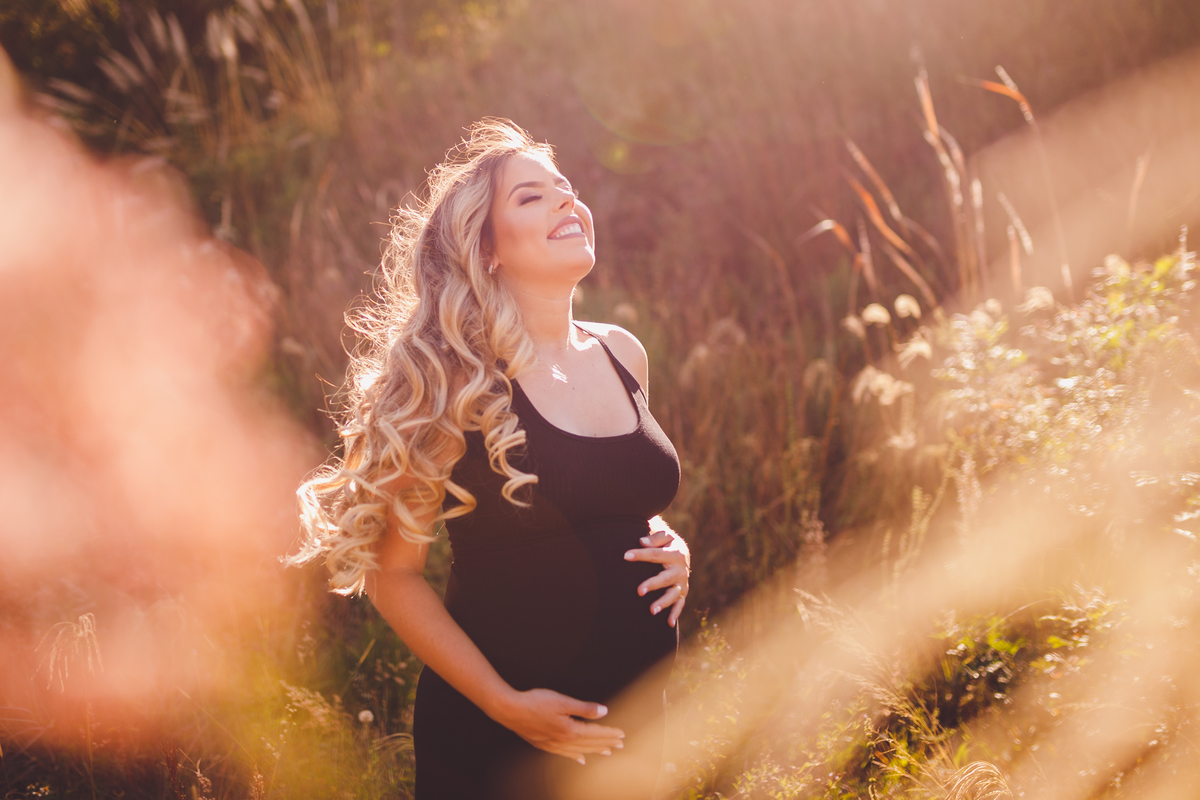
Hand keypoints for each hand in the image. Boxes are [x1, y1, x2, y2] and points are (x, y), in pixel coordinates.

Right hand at [490, 688, 624, 763]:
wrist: (510, 710)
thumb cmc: (535, 702)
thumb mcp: (562, 701)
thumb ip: (584, 708)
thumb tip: (603, 711)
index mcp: (570, 730)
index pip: (596, 733)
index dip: (610, 734)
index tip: (622, 735)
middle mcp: (564, 741)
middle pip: (590, 744)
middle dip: (606, 743)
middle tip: (620, 745)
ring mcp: (554, 745)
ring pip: (580, 751)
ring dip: (594, 751)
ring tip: (606, 752)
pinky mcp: (545, 745)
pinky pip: (566, 754)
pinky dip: (576, 757)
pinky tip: (580, 759)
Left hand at [624, 524, 689, 627]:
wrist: (682, 551)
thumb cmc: (667, 543)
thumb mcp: (665, 535)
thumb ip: (654, 538)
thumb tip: (641, 542)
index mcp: (675, 553)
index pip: (655, 554)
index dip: (640, 555)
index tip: (625, 556)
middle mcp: (680, 569)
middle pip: (665, 578)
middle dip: (653, 585)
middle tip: (639, 591)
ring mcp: (682, 582)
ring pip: (673, 594)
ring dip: (663, 603)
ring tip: (652, 611)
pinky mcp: (683, 592)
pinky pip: (680, 604)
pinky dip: (675, 613)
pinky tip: (669, 624)